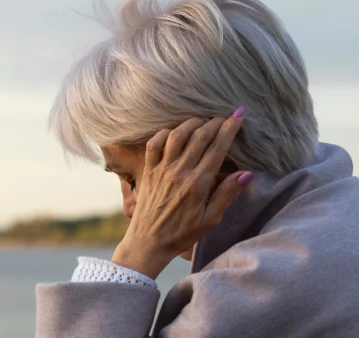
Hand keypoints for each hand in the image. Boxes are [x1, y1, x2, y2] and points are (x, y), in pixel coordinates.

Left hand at [111, 107, 253, 279]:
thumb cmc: (182, 233)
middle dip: (214, 122)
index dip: (230, 128)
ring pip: (177, 136)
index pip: (217, 148)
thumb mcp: (211, 219)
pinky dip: (164, 133)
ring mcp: (161, 170)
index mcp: (198, 184)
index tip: (238, 115)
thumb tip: (247, 174)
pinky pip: (154, 144)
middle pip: (200, 137)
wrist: (148, 241)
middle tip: (224, 116)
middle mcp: (179, 172)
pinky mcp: (148, 171)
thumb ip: (227, 195)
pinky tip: (174, 131)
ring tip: (202, 121)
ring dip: (191, 123)